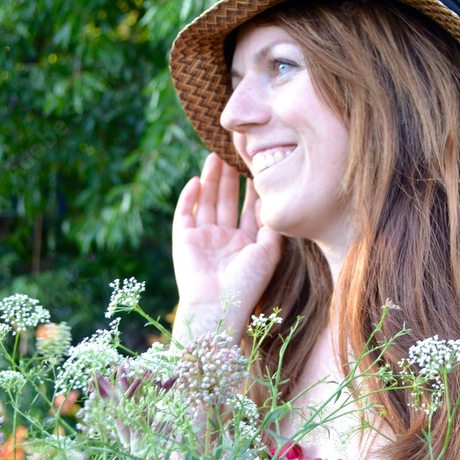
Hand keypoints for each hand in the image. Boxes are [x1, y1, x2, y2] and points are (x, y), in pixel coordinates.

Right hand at [172, 153, 281, 340]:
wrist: (218, 308)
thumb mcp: (269, 251)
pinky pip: (185, 213)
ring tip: (215, 155)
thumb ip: (272, 225)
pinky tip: (196, 180)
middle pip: (227, 199)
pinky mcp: (184, 239)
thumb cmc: (247, 284)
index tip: (258, 163)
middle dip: (230, 176)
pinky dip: (189, 196)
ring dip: (211, 179)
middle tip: (234, 151)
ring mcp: (204, 238)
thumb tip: (274, 198)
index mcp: (247, 242)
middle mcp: (225, 238)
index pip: (249, 207)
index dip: (253, 185)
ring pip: (207, 201)